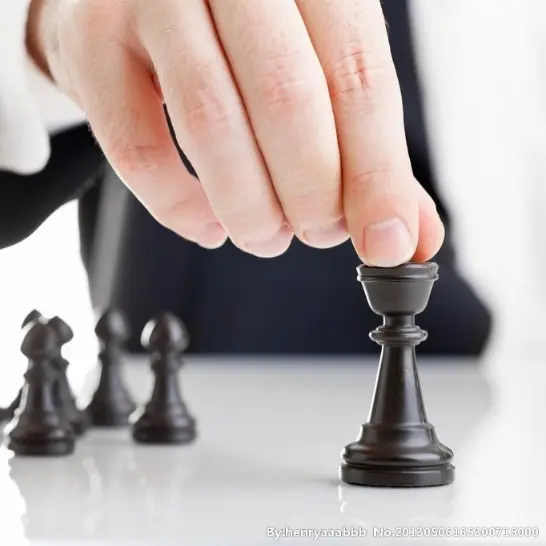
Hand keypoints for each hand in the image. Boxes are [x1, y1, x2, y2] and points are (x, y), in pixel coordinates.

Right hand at [27, 0, 443, 262]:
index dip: (375, 174)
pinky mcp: (91, 45)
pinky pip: (139, 151)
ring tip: (267, 235)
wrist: (132, 1)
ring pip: (213, 127)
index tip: (386, 243)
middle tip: (318, 233)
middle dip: (312, 195)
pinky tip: (208, 224)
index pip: (357, 77)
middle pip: (287, 100)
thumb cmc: (237, 40)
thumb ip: (365, 149)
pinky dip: (181, 208)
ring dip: (251, 209)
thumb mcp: (315, 71)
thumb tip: (410, 235)